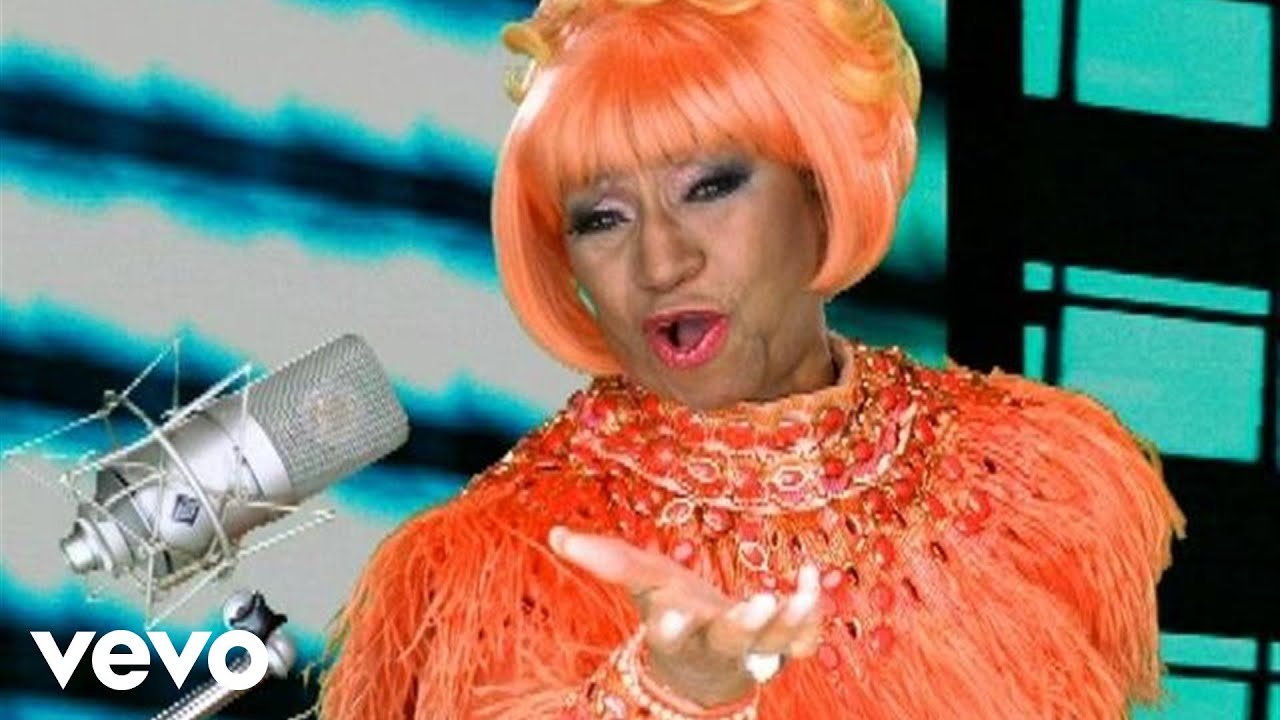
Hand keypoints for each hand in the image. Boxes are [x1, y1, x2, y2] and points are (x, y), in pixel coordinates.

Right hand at [549, 526, 822, 708]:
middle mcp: (718, 645)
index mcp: (678, 634)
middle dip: (745, 624)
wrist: (712, 664)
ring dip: (789, 619)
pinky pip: (805, 636)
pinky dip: (813, 611)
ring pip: (776, 643)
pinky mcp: (787, 647)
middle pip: (732, 641)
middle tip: (759, 604)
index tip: (671, 618)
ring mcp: (756, 650)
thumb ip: (606, 560)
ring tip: (794, 594)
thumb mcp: (643, 585)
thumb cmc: (675, 612)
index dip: (672, 628)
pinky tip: (812, 575)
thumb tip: (556, 534)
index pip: (671, 637)